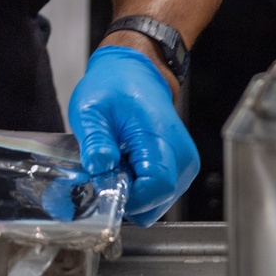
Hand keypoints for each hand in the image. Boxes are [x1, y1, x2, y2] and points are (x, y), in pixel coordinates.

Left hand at [68, 45, 199, 226]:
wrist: (136, 72)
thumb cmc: (115, 86)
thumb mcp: (90, 108)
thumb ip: (96, 141)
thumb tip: (100, 170)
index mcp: (161, 138)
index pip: (156, 188)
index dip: (128, 197)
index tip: (104, 184)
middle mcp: (182, 157)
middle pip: (156, 202)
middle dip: (126, 197)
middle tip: (104, 171)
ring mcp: (184, 165)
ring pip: (157, 203)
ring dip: (131, 192)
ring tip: (114, 162)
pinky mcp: (180, 169)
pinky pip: (158, 194)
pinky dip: (139, 187)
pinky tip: (125, 164)